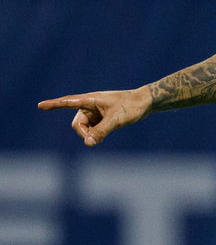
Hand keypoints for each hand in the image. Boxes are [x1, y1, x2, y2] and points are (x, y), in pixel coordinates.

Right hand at [38, 88, 152, 146]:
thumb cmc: (131, 107)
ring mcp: (95, 111)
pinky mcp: (100, 117)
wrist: (145, 103)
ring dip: (92, 135)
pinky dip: (96, 134)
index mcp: (90, 100)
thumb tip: (88, 144)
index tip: (40, 105)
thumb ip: (101, 132)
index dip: (53, 105)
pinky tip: (105, 135)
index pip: (68, 102)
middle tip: (97, 140)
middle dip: (85, 134)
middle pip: (77, 124)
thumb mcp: (116, 120)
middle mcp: (89, 105)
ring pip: (85, 128)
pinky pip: (92, 129)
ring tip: (106, 134)